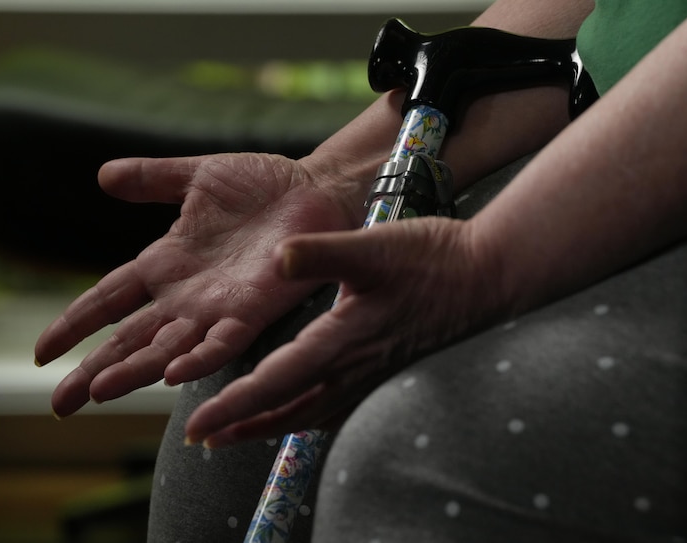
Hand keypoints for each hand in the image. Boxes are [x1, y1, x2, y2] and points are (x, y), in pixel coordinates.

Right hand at [35, 153, 357, 417]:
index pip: (109, 299)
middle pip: (130, 337)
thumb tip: (103, 175)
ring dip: (135, 371)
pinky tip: (171, 375)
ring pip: (168, 348)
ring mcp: (218, 305)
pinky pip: (222, 340)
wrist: (316, 185)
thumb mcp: (196, 176)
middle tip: (60, 404)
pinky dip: (197, 357)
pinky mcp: (255, 309)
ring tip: (98, 392)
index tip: (42, 352)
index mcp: (167, 263)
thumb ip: (153, 180)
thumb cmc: (262, 183)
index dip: (76, 323)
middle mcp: (187, 293)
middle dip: (94, 369)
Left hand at [183, 216, 502, 446]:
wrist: (489, 276)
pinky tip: (304, 411)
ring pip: (313, 414)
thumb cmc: (434, 260)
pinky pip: (339, 407)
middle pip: (288, 411)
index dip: (233, 407)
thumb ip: (321, 252)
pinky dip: (309, 417)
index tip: (196, 426)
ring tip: (241, 432)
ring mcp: (374, 374)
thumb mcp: (373, 247)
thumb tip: (276, 258)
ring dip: (272, 426)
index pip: (276, 384)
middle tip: (204, 439)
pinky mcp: (389, 370)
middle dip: (242, 427)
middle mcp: (354, 367)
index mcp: (342, 341)